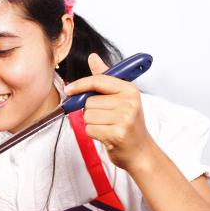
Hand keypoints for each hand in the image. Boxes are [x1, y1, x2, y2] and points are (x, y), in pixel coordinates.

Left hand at [64, 53, 155, 171]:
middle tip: (106, 119)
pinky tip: (106, 136)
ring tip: (107, 127)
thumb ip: (104, 79)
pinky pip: (90, 129)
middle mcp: (129, 102)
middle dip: (91, 111)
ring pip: (87, 116)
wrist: (140, 152)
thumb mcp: (121, 98)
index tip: (69, 90)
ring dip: (92, 124)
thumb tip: (93, 58)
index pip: (98, 81)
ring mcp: (124, 118)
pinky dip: (93, 134)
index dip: (80, 85)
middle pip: (89, 101)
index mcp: (130, 90)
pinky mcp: (117, 134)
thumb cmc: (128, 125)